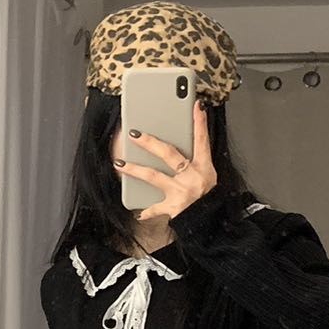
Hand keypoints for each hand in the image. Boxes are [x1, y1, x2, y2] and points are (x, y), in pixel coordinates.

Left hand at [115, 101, 215, 220]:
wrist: (210, 222)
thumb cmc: (207, 198)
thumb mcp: (208, 176)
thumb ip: (194, 160)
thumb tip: (178, 143)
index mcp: (204, 167)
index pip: (202, 140)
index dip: (199, 122)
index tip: (195, 105)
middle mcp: (192, 177)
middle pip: (168, 154)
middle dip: (150, 142)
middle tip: (134, 134)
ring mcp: (181, 192)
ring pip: (153, 176)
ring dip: (134, 169)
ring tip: (119, 164)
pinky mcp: (173, 208)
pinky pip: (155, 208)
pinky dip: (147, 211)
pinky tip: (137, 211)